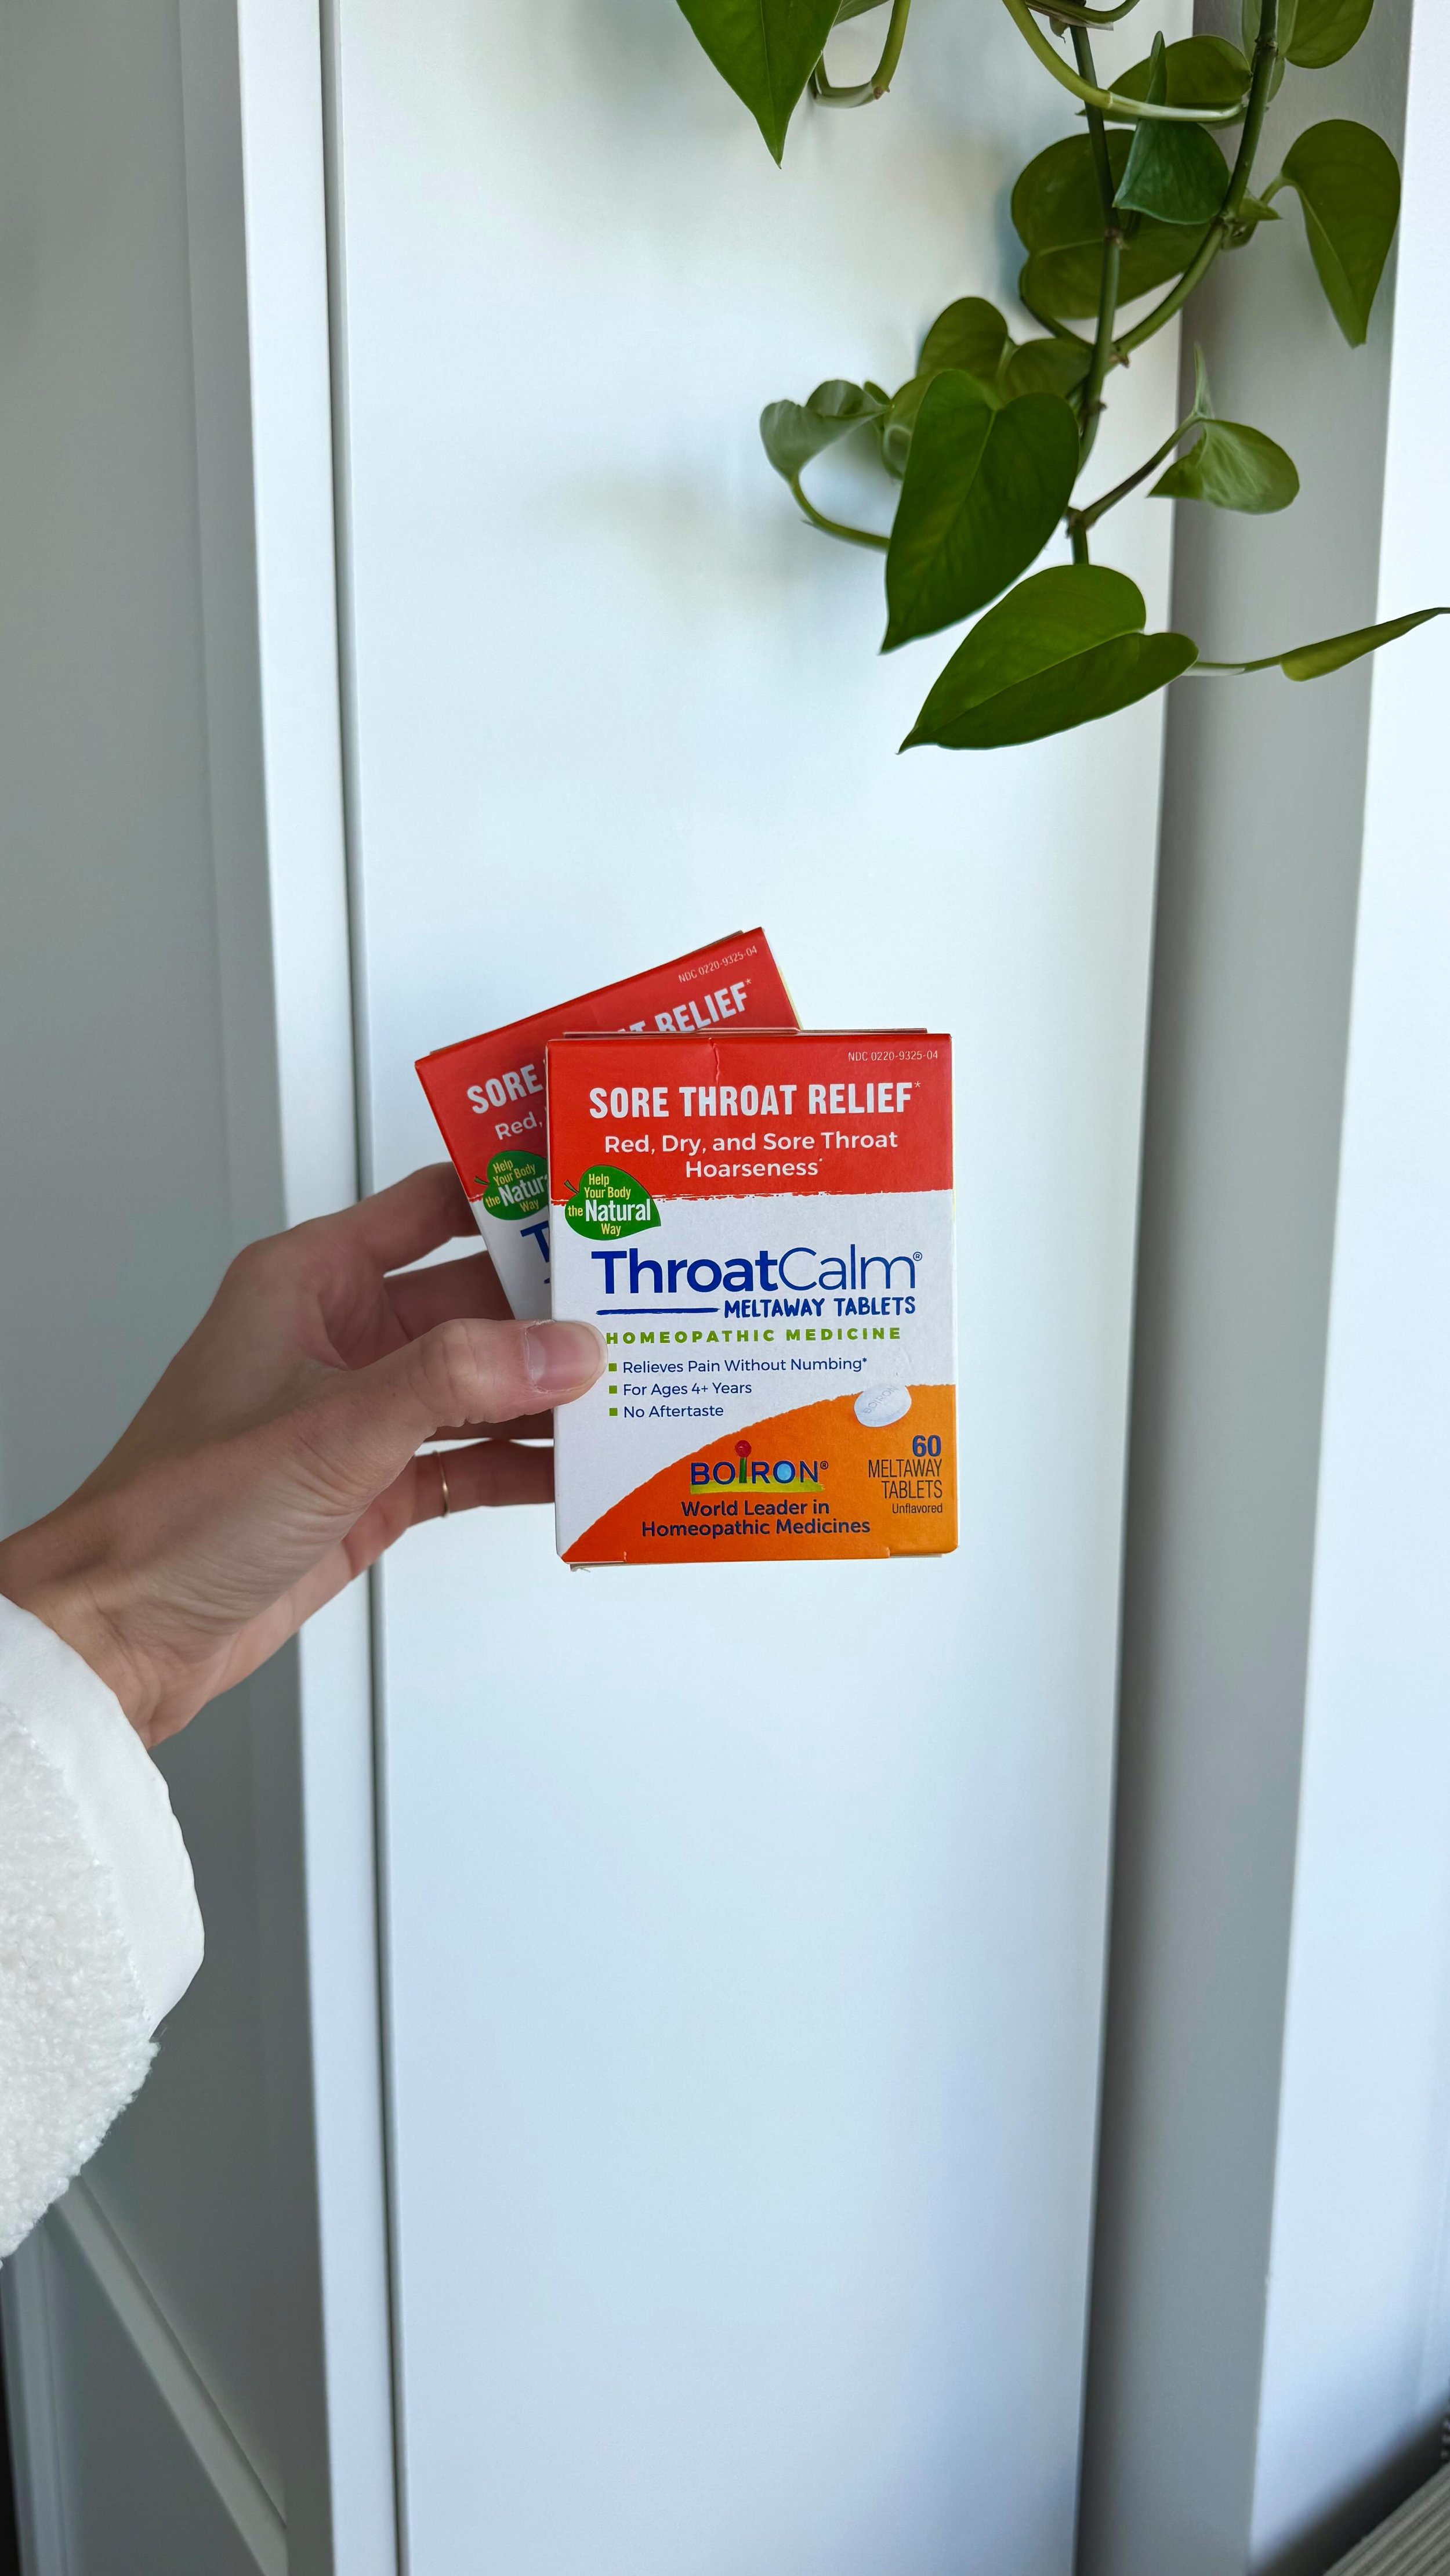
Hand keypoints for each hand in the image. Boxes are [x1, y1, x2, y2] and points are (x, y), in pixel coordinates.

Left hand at [0, 1166, 601, 1746]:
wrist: (125, 1630)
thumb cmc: (175, 1511)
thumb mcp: (330, 1425)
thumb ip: (454, 1380)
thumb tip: (560, 1348)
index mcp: (310, 1280)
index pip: (433, 1206)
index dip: (513, 1194)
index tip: (595, 1195)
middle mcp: (340, 1337)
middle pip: (478, 1301)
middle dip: (557, 1311)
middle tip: (645, 1309)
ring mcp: (362, 1415)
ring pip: (485, 1385)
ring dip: (553, 1394)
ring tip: (637, 1391)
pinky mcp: (377, 1487)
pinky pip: (473, 1460)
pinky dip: (527, 1465)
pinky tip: (581, 1470)